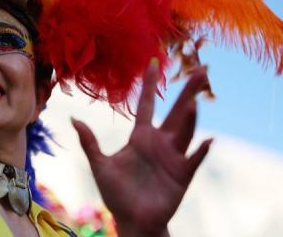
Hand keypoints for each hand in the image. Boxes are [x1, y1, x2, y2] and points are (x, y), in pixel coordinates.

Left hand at [72, 62, 212, 236]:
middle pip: (176, 111)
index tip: (154, 62)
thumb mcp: (100, 165)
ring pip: (186, 131)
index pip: (147, 105)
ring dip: (191, 118)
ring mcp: (173, 157)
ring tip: (194, 102)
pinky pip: (194, 160)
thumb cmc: (116, 193)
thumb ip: (89, 142)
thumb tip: (73, 118)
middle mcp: (160, 143)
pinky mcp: (182, 175)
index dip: (150, 84)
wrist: (132, 220)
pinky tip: (208, 141)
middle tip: (201, 69)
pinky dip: (201, 151)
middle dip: (188, 91)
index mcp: (140, 137)